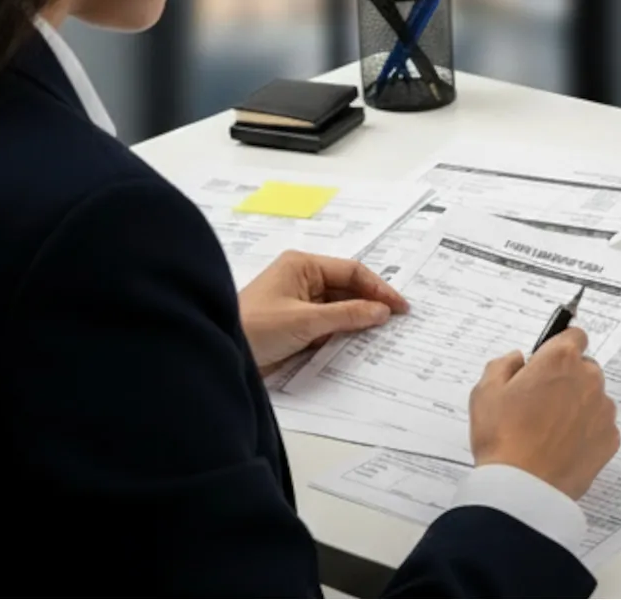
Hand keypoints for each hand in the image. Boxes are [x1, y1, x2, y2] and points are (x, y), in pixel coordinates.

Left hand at [237, 251, 408, 372]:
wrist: (221, 355)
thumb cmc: (256, 328)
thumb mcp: (306, 321)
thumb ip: (347, 315)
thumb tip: (383, 312)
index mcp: (302, 265)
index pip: (351, 272)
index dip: (379, 289)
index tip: (400, 308)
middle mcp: (302, 279)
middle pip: (347, 288)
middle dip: (370, 304)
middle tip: (397, 322)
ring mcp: (298, 302)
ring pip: (339, 307)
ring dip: (357, 320)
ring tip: (383, 334)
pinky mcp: (295, 323)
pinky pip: (328, 323)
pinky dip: (343, 332)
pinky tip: (358, 343)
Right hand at [469, 327, 620, 499]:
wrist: (524, 487)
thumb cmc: (503, 438)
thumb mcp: (485, 392)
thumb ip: (503, 364)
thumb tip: (518, 359)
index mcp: (560, 360)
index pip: (574, 335)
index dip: (559, 347)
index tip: (549, 360)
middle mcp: (589, 378)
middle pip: (584, 368)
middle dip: (566, 379)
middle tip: (539, 403)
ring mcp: (604, 409)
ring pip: (593, 398)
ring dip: (577, 406)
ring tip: (548, 431)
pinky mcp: (611, 437)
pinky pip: (600, 426)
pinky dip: (586, 432)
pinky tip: (561, 447)